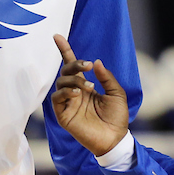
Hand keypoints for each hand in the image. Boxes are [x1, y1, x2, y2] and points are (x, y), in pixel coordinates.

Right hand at [50, 34, 129, 156]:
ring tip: (89, 87)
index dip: (65, 50)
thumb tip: (97, 62)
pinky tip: (78, 94)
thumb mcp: (117, 93)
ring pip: (61, 83)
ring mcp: (68, 103)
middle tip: (89, 66)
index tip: (58, 36)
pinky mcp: (63, 114)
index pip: (72, 65)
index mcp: (85, 85)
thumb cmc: (116, 118)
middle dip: (75, 64)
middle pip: (66, 71)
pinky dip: (66, 92)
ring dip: (74, 80)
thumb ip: (107, 77)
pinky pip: (56, 98)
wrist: (114, 138)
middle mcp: (74, 92)